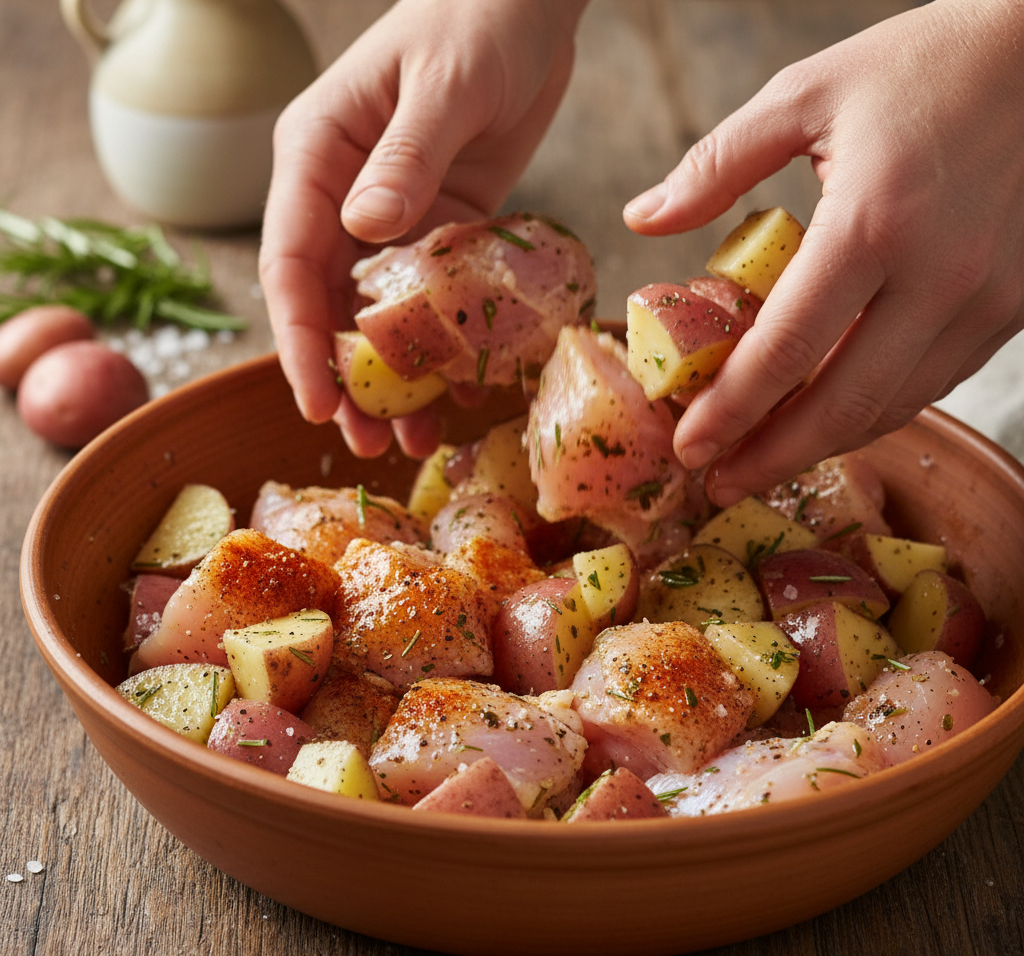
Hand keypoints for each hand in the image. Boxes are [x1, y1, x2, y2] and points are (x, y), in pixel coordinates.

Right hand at [258, 0, 588, 457]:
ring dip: (393, 378)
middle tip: (365, 441)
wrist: (528, 3)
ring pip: (380, 316)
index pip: (289, 261)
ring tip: (410, 438)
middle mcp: (344, 196)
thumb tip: (361, 229)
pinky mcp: (442, 230)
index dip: (298, 336)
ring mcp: (393, 218)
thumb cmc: (475, 19)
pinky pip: (435, 302)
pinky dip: (443, 347)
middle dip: (343, 377)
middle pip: (328, 304)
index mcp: (316, 156)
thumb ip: (405, 158)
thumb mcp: (442, 87)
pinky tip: (458, 391)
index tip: (316, 399)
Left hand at [624, 0, 1023, 506]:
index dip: (730, 412)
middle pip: (842, 404)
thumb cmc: (922, 66)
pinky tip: (829, 418)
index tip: (689, 448)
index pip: (785, 350)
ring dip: (822, 445)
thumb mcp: (805, 94)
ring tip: (763, 462)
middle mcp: (939, 275)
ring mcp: (988, 299)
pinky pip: (933, 383)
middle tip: (718, 484)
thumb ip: (717, 164)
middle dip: (772, 457)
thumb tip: (641, 220)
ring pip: (893, 407)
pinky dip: (874, 410)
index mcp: (873, 221)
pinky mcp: (1015, 307)